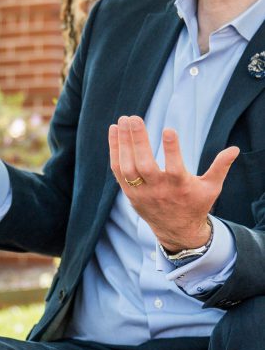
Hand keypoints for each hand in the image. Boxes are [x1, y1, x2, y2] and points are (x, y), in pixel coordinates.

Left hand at [108, 115, 239, 250]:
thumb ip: (220, 167)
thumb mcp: (211, 188)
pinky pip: (117, 170)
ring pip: (127, 167)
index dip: (171, 149)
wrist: (177, 231)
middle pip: (144, 165)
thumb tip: (234, 149)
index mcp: (179, 187)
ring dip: (122, 142)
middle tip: (133, 118)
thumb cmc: (195, 204)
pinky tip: (114, 130)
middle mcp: (158, 190)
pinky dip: (114, 150)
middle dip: (137, 141)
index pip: (174, 168)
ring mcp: (141, 192)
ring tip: (122, 120)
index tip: (168, 129)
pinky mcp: (129, 192)